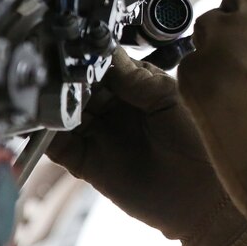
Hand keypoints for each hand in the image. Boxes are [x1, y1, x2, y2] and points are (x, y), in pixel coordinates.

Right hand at [48, 48, 246, 245]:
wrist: (204, 197)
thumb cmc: (200, 142)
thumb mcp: (170, 100)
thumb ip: (136, 79)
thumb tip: (106, 50)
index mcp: (137, 84)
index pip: (102, 63)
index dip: (88, 56)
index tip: (76, 49)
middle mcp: (113, 105)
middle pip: (76, 85)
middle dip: (65, 77)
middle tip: (56, 70)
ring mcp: (98, 133)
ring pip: (62, 111)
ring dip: (51, 102)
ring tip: (47, 92)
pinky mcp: (85, 162)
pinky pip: (57, 144)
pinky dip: (45, 133)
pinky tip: (43, 122)